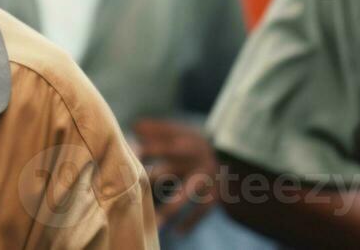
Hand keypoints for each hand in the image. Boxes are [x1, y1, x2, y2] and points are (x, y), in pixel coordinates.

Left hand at [132, 118, 220, 233]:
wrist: (231, 157)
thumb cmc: (191, 144)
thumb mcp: (179, 131)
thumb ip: (157, 129)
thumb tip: (135, 127)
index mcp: (188, 142)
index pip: (165, 145)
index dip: (147, 150)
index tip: (129, 154)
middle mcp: (198, 161)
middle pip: (170, 170)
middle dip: (151, 178)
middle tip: (131, 187)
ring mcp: (207, 180)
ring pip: (186, 195)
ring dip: (170, 209)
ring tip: (154, 222)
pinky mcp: (215, 196)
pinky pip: (202, 211)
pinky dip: (190, 223)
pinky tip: (176, 232)